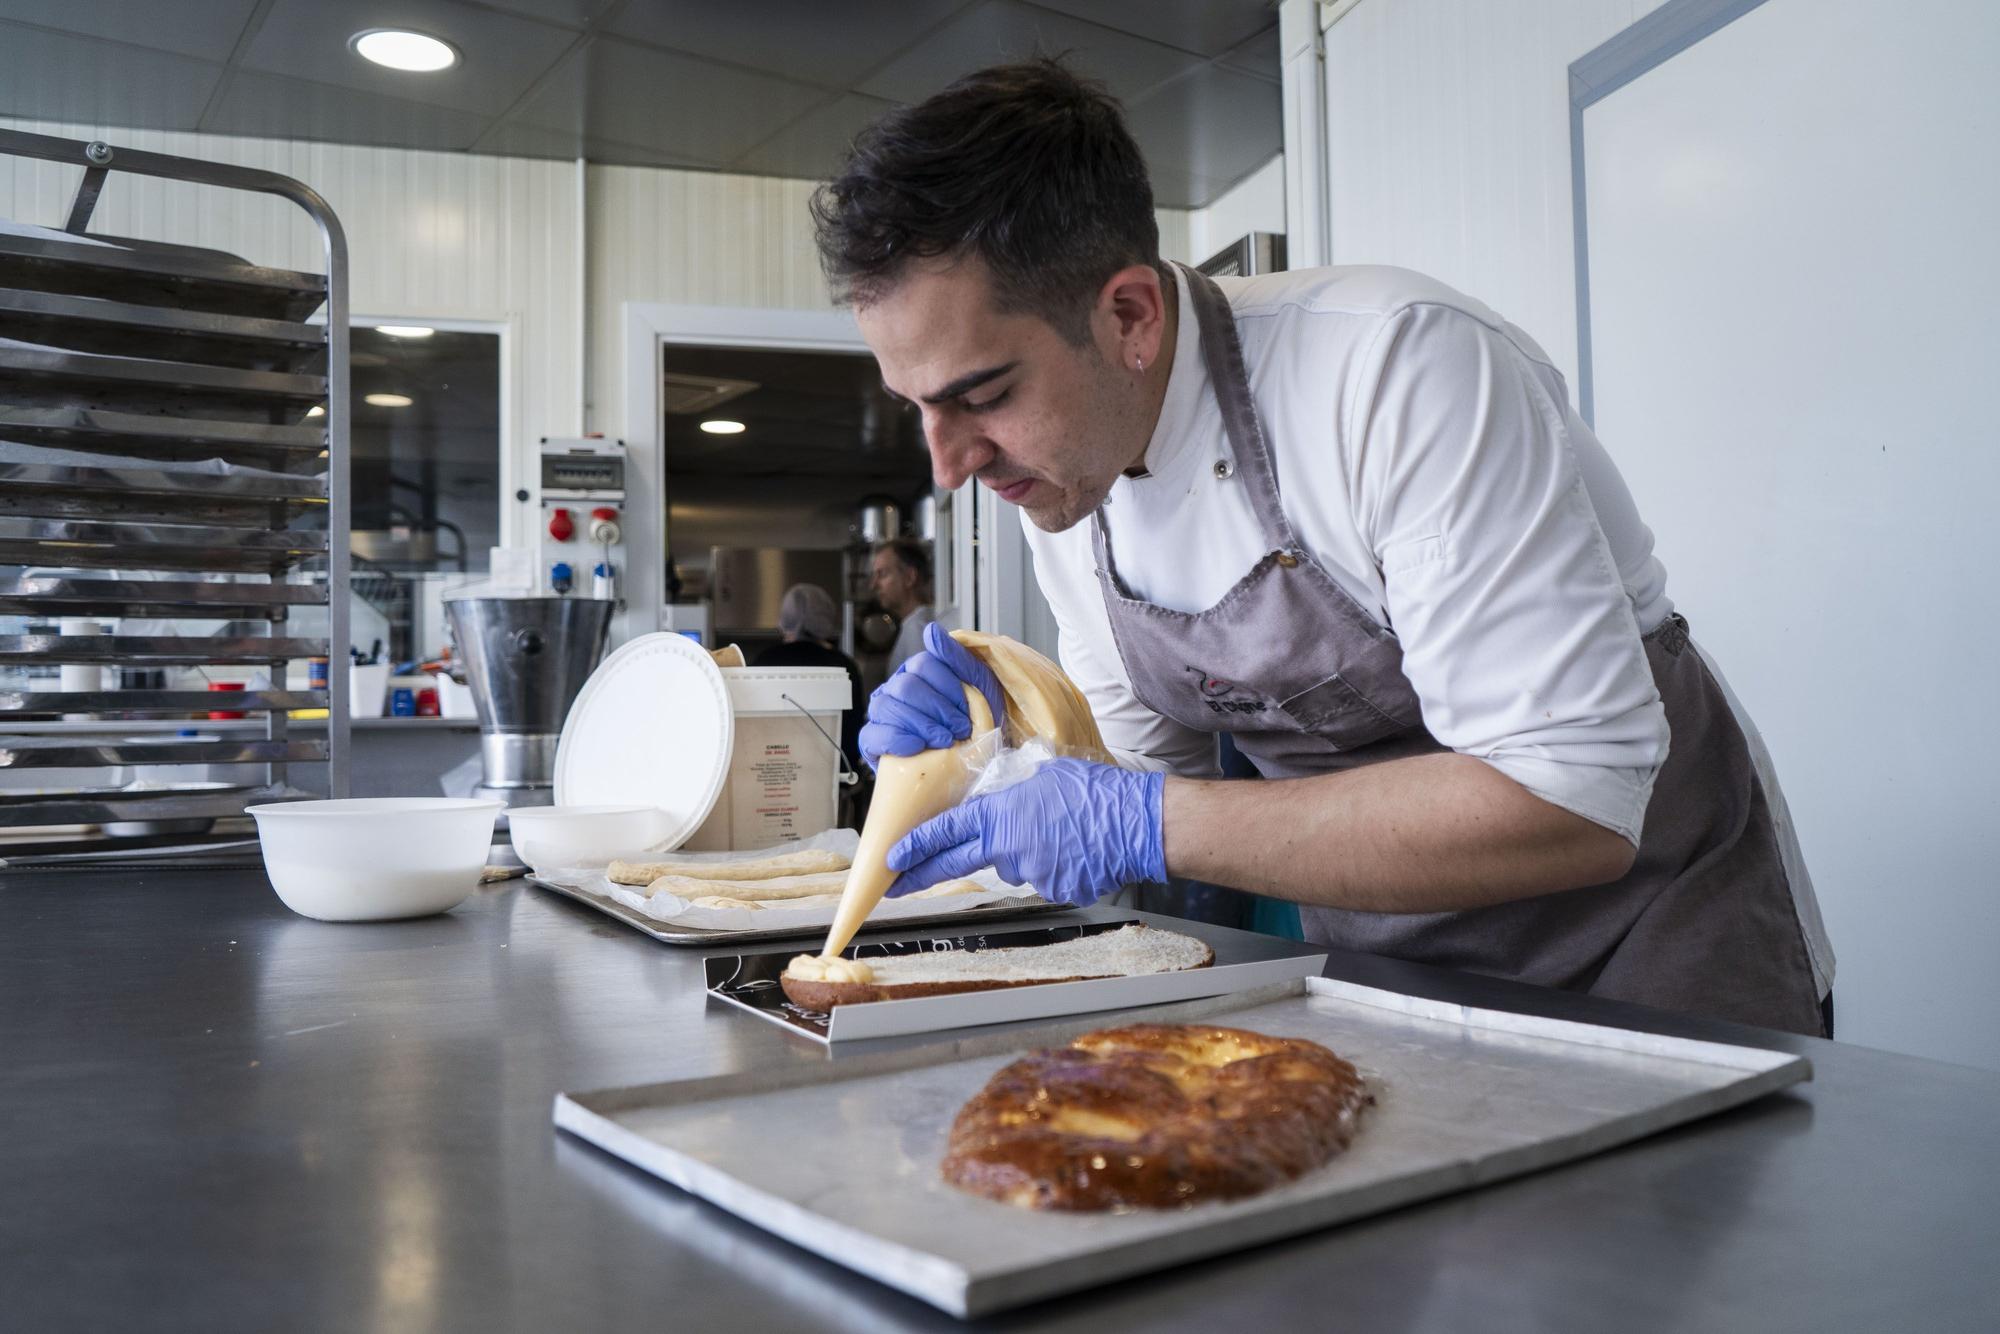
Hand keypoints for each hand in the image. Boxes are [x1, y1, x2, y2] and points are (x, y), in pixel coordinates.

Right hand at [858, 622, 1005, 769]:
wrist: (961, 775)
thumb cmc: (972, 734)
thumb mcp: (979, 696)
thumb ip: (960, 660)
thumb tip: (931, 631)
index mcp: (921, 674)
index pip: (925, 664)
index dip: (949, 687)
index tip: (967, 709)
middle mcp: (898, 688)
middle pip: (906, 685)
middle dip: (938, 709)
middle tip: (959, 730)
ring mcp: (883, 713)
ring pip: (888, 705)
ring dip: (922, 726)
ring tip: (942, 743)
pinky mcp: (872, 739)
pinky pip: (873, 733)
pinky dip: (898, 740)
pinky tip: (917, 749)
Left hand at [885, 757, 1165, 905]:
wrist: (1138, 822)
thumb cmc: (1097, 791)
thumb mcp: (1043, 774)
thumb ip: (1011, 792)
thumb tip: (999, 802)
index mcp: (1002, 814)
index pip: (946, 831)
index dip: (916, 845)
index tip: (892, 858)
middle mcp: (1010, 847)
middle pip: (956, 865)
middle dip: (922, 875)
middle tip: (896, 886)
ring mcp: (1033, 873)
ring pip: (1013, 867)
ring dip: (1025, 854)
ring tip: (1060, 833)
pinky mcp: (1055, 891)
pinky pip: (1044, 879)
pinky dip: (1054, 866)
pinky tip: (1076, 849)